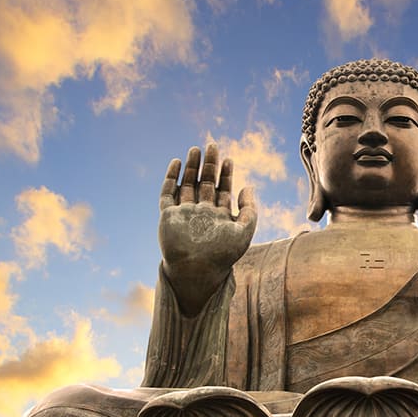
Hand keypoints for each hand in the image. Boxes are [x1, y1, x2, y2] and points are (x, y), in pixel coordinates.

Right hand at [158, 144, 256, 315]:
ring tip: (196, 149)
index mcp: (219, 217)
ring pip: (187, 184)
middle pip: (204, 183)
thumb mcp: (244, 232)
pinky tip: (177, 162)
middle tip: (212, 145)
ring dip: (191, 167)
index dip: (225, 175)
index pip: (222, 190)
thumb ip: (250, 210)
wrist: (196, 271)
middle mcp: (201, 213)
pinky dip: (171, 177)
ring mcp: (184, 213)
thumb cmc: (222, 256)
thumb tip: (248, 186)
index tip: (228, 160)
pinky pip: (167, 193)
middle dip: (209, 165)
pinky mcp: (168, 216)